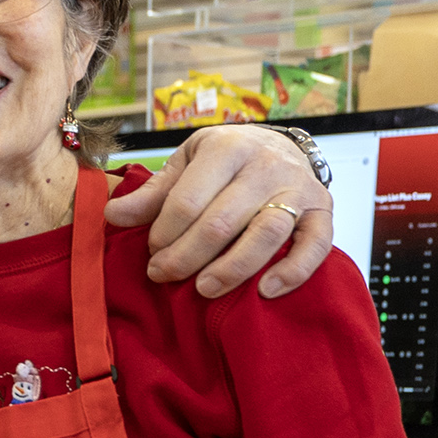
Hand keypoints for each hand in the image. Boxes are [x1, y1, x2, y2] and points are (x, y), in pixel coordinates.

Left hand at [110, 123, 335, 299]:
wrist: (281, 146)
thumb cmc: (225, 161)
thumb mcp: (187, 164)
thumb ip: (154, 193)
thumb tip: (112, 216)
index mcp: (226, 148)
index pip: (187, 200)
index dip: (164, 234)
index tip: (152, 252)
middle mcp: (266, 165)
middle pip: (221, 223)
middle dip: (185, 257)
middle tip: (163, 276)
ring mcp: (298, 189)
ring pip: (265, 236)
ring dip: (230, 269)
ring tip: (203, 289)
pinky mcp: (324, 211)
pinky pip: (315, 246)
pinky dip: (292, 271)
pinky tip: (264, 291)